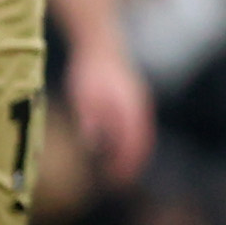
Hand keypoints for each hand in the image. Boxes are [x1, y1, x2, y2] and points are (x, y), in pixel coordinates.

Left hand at [64, 41, 153, 186]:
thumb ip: (90, 118)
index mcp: (129, 108)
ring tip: (118, 169)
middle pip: (141, 142)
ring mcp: (139, 102)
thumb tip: (92, 143)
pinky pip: (138, 126)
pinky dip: (132, 140)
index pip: (132, 144)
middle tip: (118, 182)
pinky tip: (117, 148)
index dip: (126, 164)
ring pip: (141, 135)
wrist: (100, 43)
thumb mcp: (83, 94)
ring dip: (132, 153)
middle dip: (131, 163)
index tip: (116, 181)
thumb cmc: (88, 70)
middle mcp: (139, 107)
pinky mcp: (135, 98)